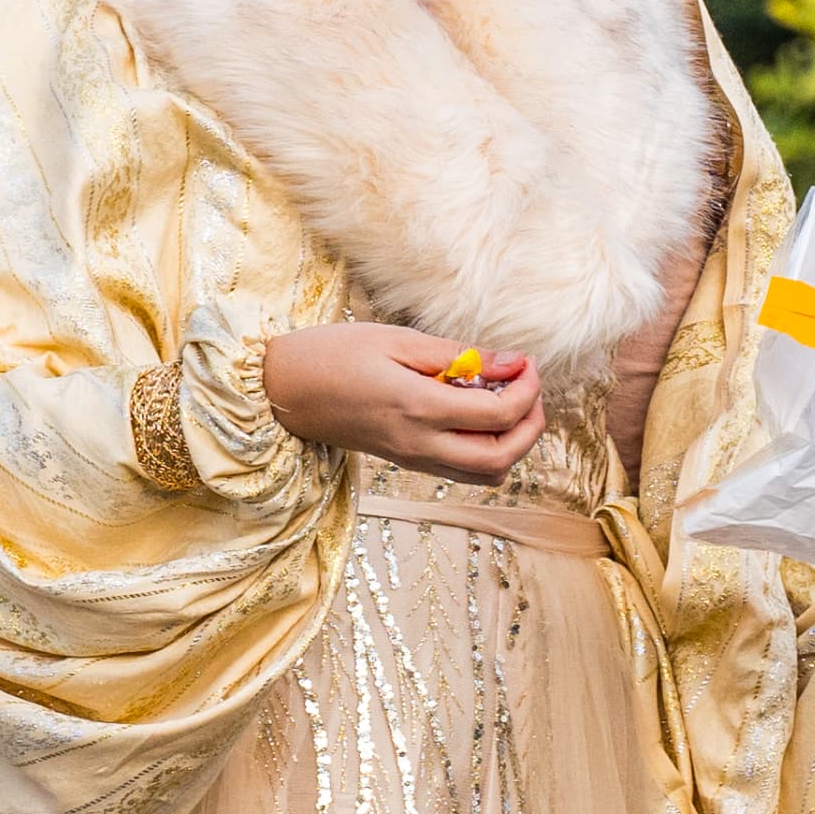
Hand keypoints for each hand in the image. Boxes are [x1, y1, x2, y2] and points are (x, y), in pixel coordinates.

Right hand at [260, 324, 547, 483]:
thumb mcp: (398, 340)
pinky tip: (478, 414)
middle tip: (530, 387)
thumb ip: (459, 356)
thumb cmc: (334, 354)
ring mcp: (412, 459)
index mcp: (417, 408)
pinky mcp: (407, 462)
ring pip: (486, 474)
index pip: (498, 415)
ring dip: (513, 443)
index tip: (527, 362)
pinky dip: (488, 449)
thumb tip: (512, 363)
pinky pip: (463, 472)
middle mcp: (419, 444)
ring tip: (508, 400)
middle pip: (501, 459)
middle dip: (531, 426)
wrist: (283, 390)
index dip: (527, 390)